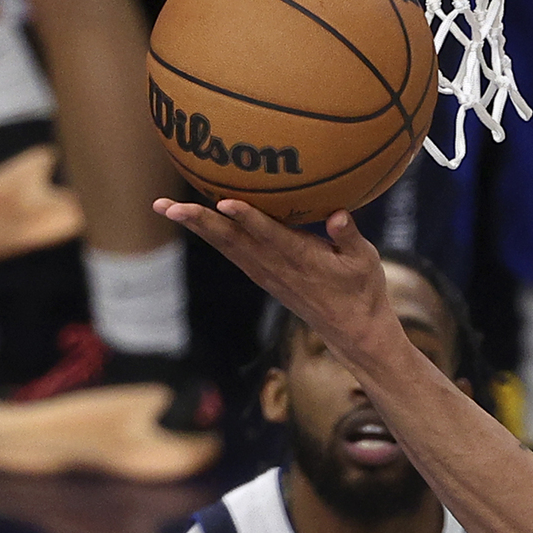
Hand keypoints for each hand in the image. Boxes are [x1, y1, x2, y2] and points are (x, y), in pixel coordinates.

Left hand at [156, 199, 400, 364]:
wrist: (351, 330)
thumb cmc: (362, 291)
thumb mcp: (366, 261)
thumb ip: (350, 236)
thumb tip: (338, 214)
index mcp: (302, 259)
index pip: (271, 236)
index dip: (249, 219)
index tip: (225, 203)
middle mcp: (276, 266)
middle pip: (232, 241)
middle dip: (201, 222)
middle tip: (168, 206)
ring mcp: (266, 273)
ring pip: (225, 246)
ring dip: (196, 227)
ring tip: (166, 208)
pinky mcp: (263, 277)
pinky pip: (232, 252)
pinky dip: (210, 236)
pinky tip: (194, 222)